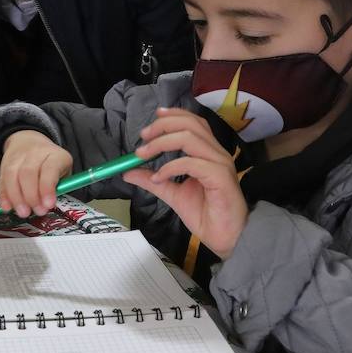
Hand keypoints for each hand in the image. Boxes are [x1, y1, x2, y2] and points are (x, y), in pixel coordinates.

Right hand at [0, 130, 72, 217]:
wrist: (29, 141)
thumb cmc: (50, 162)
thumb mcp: (63, 171)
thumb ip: (59, 187)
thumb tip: (48, 204)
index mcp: (54, 154)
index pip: (50, 169)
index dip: (47, 188)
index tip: (48, 204)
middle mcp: (35, 153)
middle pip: (28, 173)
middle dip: (31, 196)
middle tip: (37, 211)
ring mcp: (18, 157)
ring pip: (12, 176)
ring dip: (17, 198)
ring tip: (23, 212)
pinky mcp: (5, 164)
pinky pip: (2, 180)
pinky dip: (4, 196)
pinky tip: (8, 206)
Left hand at [121, 108, 247, 257]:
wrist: (223, 237)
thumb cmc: (205, 214)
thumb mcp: (172, 194)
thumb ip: (152, 181)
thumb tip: (128, 172)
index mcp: (208, 152)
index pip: (193, 122)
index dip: (173, 115)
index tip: (152, 121)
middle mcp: (216, 153)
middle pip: (190, 124)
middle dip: (163, 126)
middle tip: (143, 137)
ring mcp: (220, 164)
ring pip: (190, 138)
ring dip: (162, 143)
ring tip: (143, 154)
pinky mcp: (220, 177)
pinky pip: (191, 163)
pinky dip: (170, 167)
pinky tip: (158, 177)